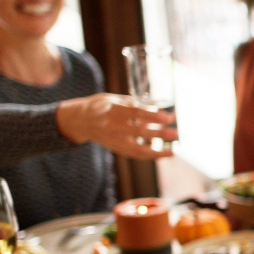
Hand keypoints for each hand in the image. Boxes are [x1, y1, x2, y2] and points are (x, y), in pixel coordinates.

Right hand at [55, 93, 177, 158]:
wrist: (79, 121)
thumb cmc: (100, 106)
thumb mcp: (113, 99)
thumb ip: (133, 105)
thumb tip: (158, 110)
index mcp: (111, 109)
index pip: (135, 113)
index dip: (153, 116)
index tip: (168, 117)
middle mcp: (112, 126)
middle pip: (138, 132)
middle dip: (158, 133)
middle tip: (175, 133)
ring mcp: (113, 139)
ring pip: (137, 148)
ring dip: (157, 150)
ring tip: (173, 148)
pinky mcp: (115, 148)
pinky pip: (135, 154)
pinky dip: (152, 155)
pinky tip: (165, 153)